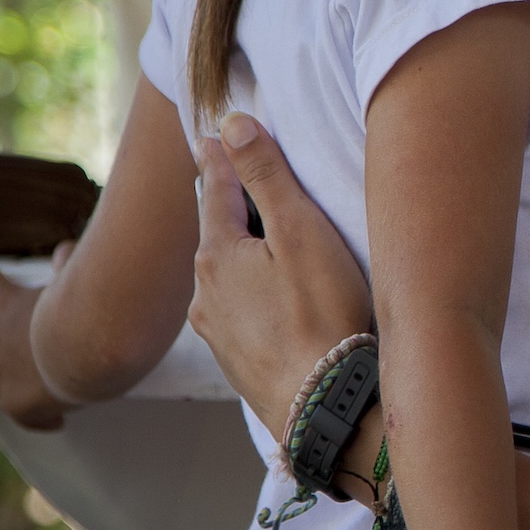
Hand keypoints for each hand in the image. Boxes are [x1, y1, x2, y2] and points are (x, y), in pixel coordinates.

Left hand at [190, 113, 374, 438]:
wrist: (323, 405)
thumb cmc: (321, 313)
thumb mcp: (299, 231)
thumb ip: (265, 176)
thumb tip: (230, 124)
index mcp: (217, 253)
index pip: (217, 190)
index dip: (221, 159)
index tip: (211, 135)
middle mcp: (206, 292)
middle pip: (218, 234)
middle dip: (232, 209)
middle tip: (244, 184)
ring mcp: (217, 331)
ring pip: (226, 277)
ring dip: (242, 257)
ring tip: (266, 245)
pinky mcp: (235, 360)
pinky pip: (238, 312)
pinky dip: (252, 295)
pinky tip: (277, 301)